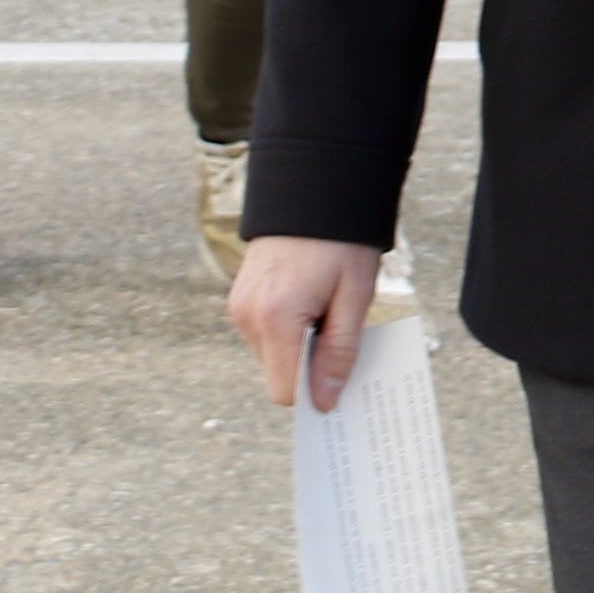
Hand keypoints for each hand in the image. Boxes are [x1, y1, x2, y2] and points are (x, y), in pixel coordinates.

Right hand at [230, 234, 385, 412]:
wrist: (313, 190)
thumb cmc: (341, 243)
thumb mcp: (355, 298)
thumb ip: (339, 353)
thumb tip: (324, 401)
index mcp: (277, 318)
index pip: (286, 391)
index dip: (314, 393)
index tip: (340, 380)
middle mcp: (249, 317)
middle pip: (278, 375)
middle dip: (309, 366)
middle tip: (338, 331)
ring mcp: (239, 308)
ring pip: (271, 357)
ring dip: (298, 346)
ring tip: (324, 306)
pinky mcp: (239, 300)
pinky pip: (264, 335)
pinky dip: (287, 330)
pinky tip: (308, 300)